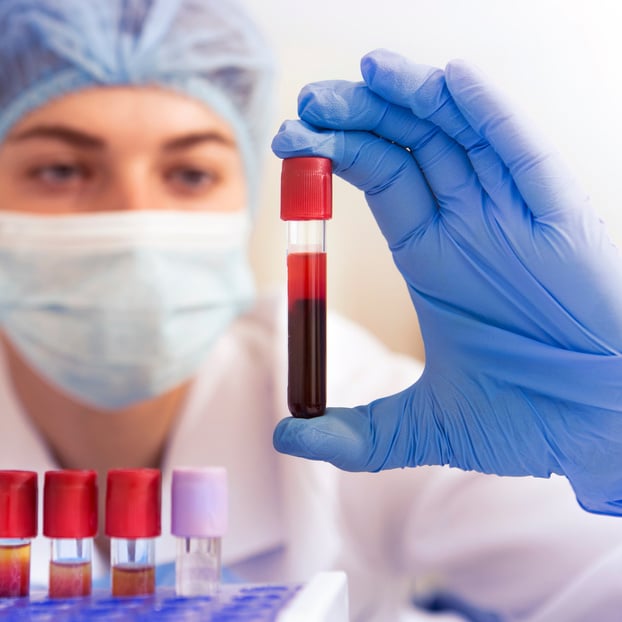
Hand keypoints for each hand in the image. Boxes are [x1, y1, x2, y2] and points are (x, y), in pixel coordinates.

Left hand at [271, 49, 621, 514]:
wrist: (596, 433)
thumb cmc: (523, 422)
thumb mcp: (422, 428)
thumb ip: (355, 435)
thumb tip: (285, 438)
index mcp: (433, 257)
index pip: (379, 179)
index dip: (336, 154)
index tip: (290, 140)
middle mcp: (469, 225)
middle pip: (409, 145)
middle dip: (361, 115)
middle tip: (312, 99)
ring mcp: (512, 217)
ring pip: (458, 135)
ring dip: (413, 98)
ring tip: (367, 71)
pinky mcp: (558, 221)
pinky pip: (521, 154)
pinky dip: (486, 115)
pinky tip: (449, 83)